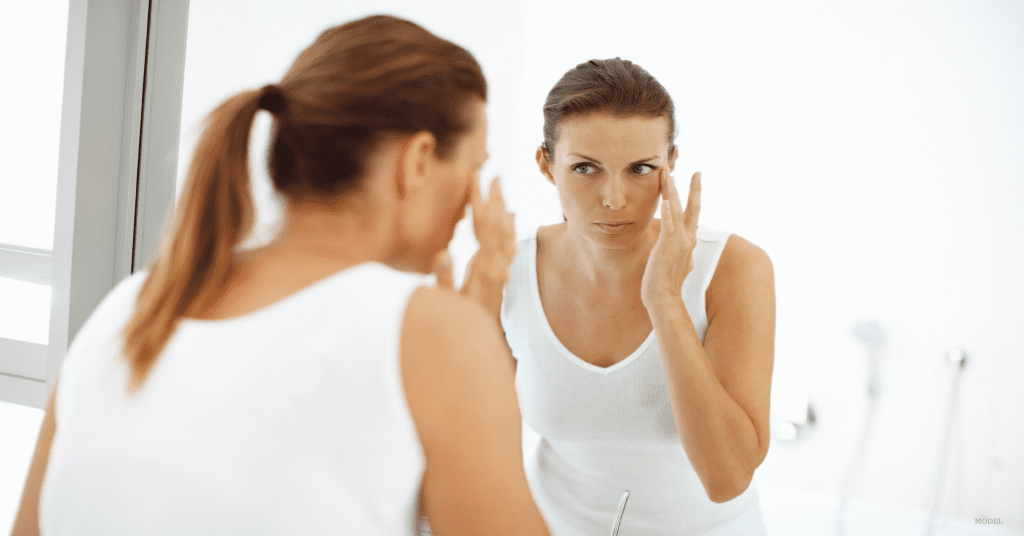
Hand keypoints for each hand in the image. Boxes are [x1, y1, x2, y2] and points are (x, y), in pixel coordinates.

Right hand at [432, 176, 515, 318]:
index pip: (482, 226)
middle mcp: (497, 268)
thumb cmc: (456, 326)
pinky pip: (509, 247)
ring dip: (504, 211)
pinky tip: (511, 220)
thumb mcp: (445, 303)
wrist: (476, 348)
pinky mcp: (502, 278)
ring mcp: (502, 272)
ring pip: (507, 234)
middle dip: (496, 198)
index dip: (479, 200)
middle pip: (499, 225)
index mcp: (483, 268)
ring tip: (502, 192)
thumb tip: (443, 252)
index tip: (476, 178)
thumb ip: (443, 278)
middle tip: (495, 175)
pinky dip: (510, 230)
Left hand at [641, 170, 700, 310]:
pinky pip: (668, 225)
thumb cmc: (666, 284)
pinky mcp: (667, 247)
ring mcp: (679, 242)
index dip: (695, 196)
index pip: (693, 214)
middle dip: (693, 189)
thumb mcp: (678, 263)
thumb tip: (683, 249)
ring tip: (669, 175)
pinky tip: (665, 199)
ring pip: (676, 211)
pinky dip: (667, 212)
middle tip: (697, 172)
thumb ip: (682, 252)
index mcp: (689, 241)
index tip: (697, 180)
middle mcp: (687, 239)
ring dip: (672, 192)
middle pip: (692, 208)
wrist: (664, 298)